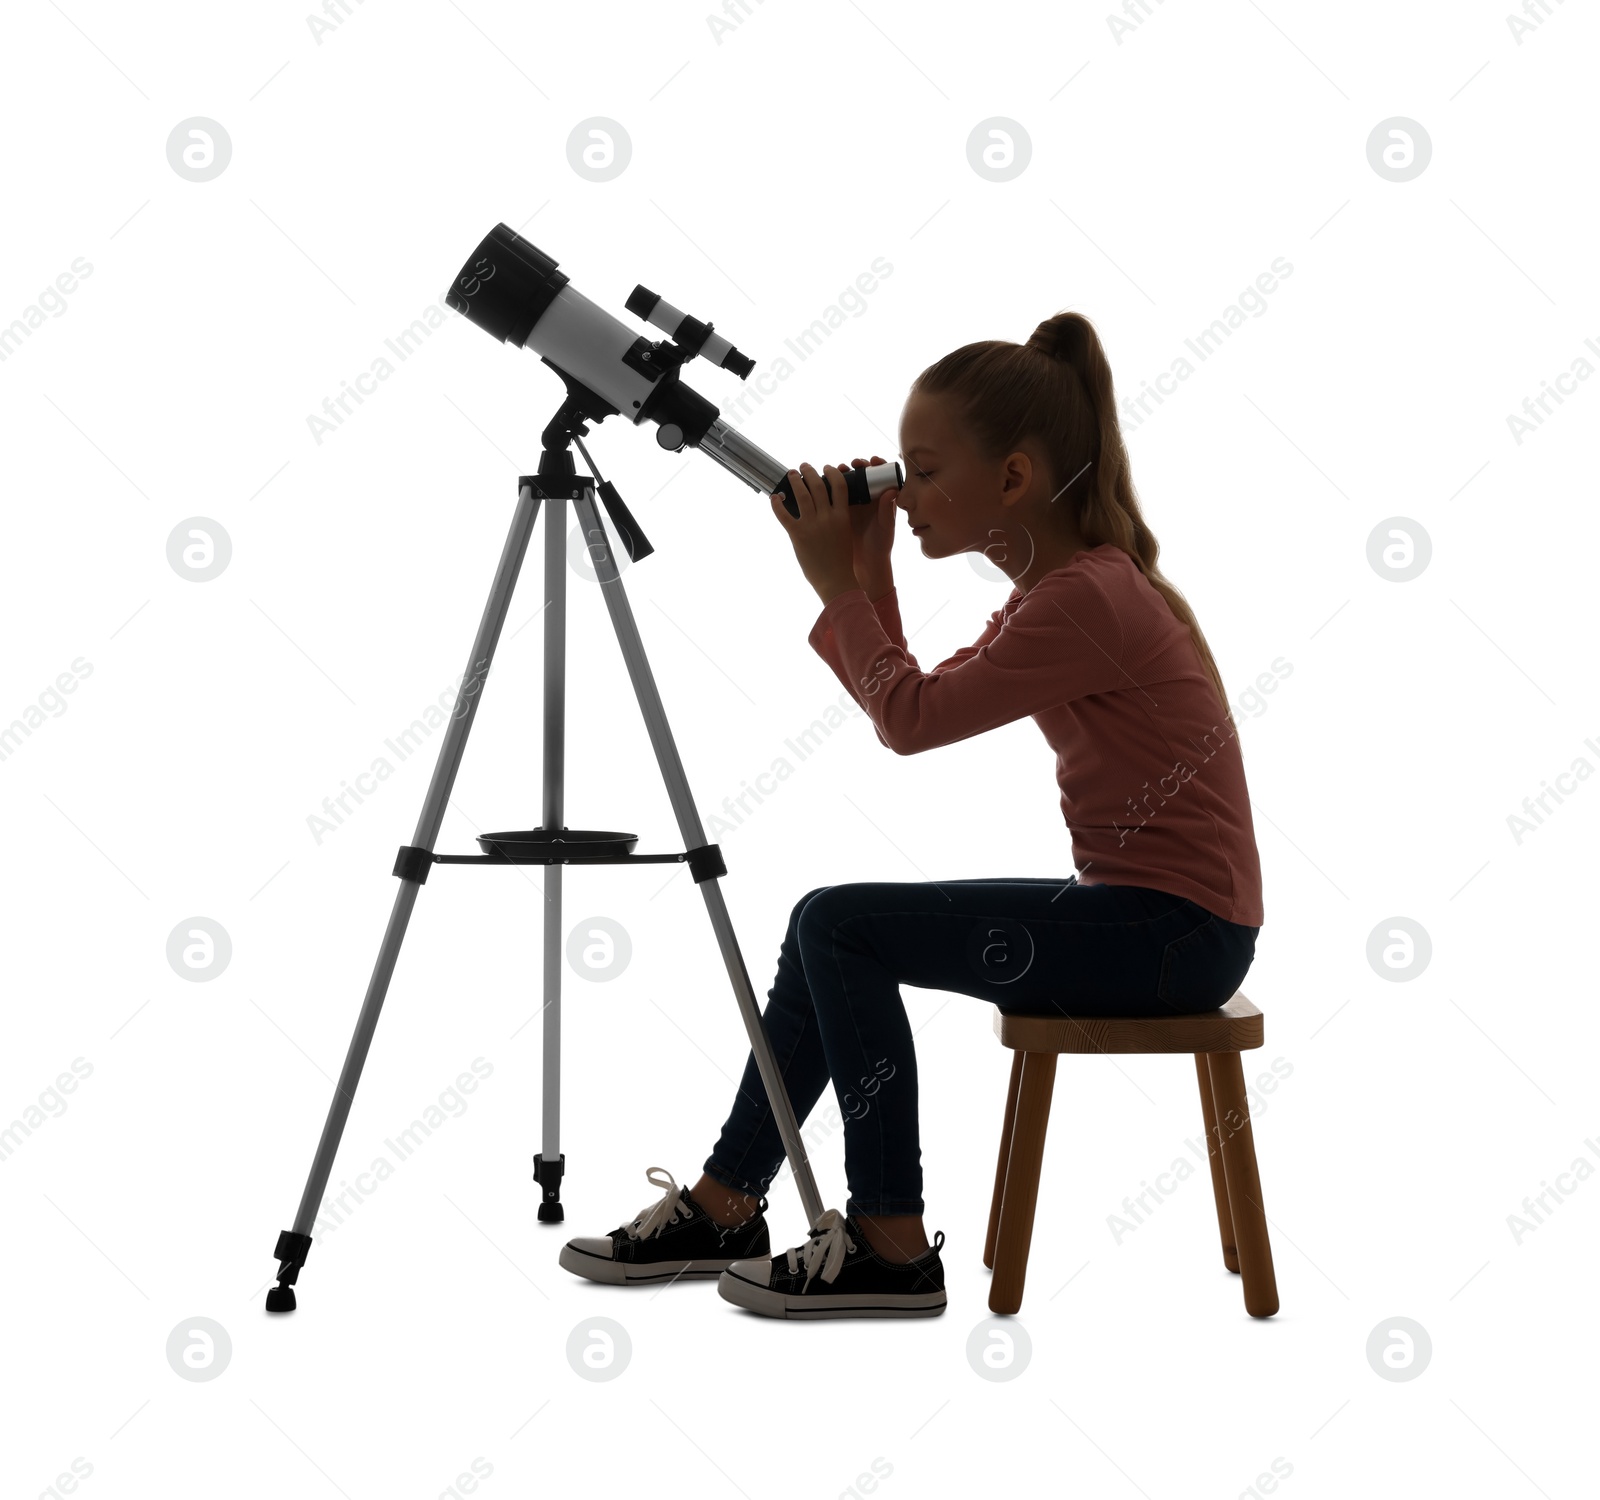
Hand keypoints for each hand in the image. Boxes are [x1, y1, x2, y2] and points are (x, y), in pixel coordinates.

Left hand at [770, 462, 858, 604]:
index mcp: (842, 516)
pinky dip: (777, 504)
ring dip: (795, 481)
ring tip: (791, 474)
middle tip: (803, 466)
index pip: (839, 486)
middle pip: (818, 486)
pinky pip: (784, 515)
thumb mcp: (844, 535)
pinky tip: (774, 497)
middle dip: (810, 472)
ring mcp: (812, 525)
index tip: (826, 468)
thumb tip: (826, 509)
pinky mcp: (798, 535)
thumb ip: (837, 519)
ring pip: (802, 495)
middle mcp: (828, 518)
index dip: (832, 473)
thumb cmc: (841, 562)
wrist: (836, 580)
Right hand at [839, 454, 896, 595]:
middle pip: (862, 475)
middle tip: (853, 464)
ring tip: (838, 469)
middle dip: (857, 466)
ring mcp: (854, 503)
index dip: (877, 465)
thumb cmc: (880, 545)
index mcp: (881, 499)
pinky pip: (835, 494)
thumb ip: (888, 510)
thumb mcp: (885, 528)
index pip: (880, 476)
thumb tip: (892, 491)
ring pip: (848, 482)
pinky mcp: (840, 510)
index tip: (872, 461)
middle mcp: (868, 498)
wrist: (865, 562)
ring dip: (842, 473)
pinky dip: (831, 486)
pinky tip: (825, 482)